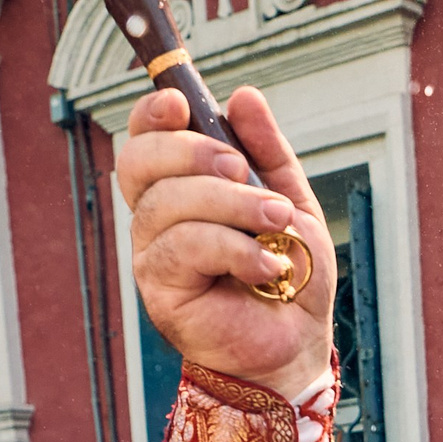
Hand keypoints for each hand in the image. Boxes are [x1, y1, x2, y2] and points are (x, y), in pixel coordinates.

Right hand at [118, 87, 336, 397]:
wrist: (299, 343)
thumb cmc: (291, 277)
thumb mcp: (289, 201)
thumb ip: (267, 152)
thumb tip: (243, 96)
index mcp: (180, 190)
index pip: (144, 140)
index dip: (152, 115)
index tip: (179, 103)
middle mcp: (156, 219)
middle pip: (143, 161)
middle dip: (196, 154)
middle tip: (245, 174)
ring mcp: (153, 254)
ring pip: (170, 202)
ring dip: (233, 205)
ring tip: (277, 226)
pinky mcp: (161, 289)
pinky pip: (185, 245)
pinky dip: (235, 249)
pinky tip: (266, 268)